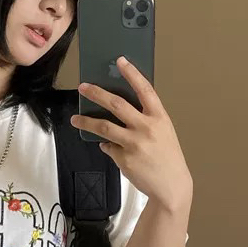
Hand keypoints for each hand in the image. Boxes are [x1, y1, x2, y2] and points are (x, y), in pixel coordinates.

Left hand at [71, 57, 192, 211]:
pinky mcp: (124, 159)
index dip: (132, 74)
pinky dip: (106, 146)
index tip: (120, 61)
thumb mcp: (163, 132)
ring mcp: (134, 144)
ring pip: (104, 127)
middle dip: (97, 93)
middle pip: (117, 105)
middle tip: (83, 87)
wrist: (172, 186)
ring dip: (86, 121)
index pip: (145, 90)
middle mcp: (146, 128)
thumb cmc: (168, 156)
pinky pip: (109, 147)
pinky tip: (108, 146)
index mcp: (159, 118)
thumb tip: (119, 111)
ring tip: (75, 119)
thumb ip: (145, 119)